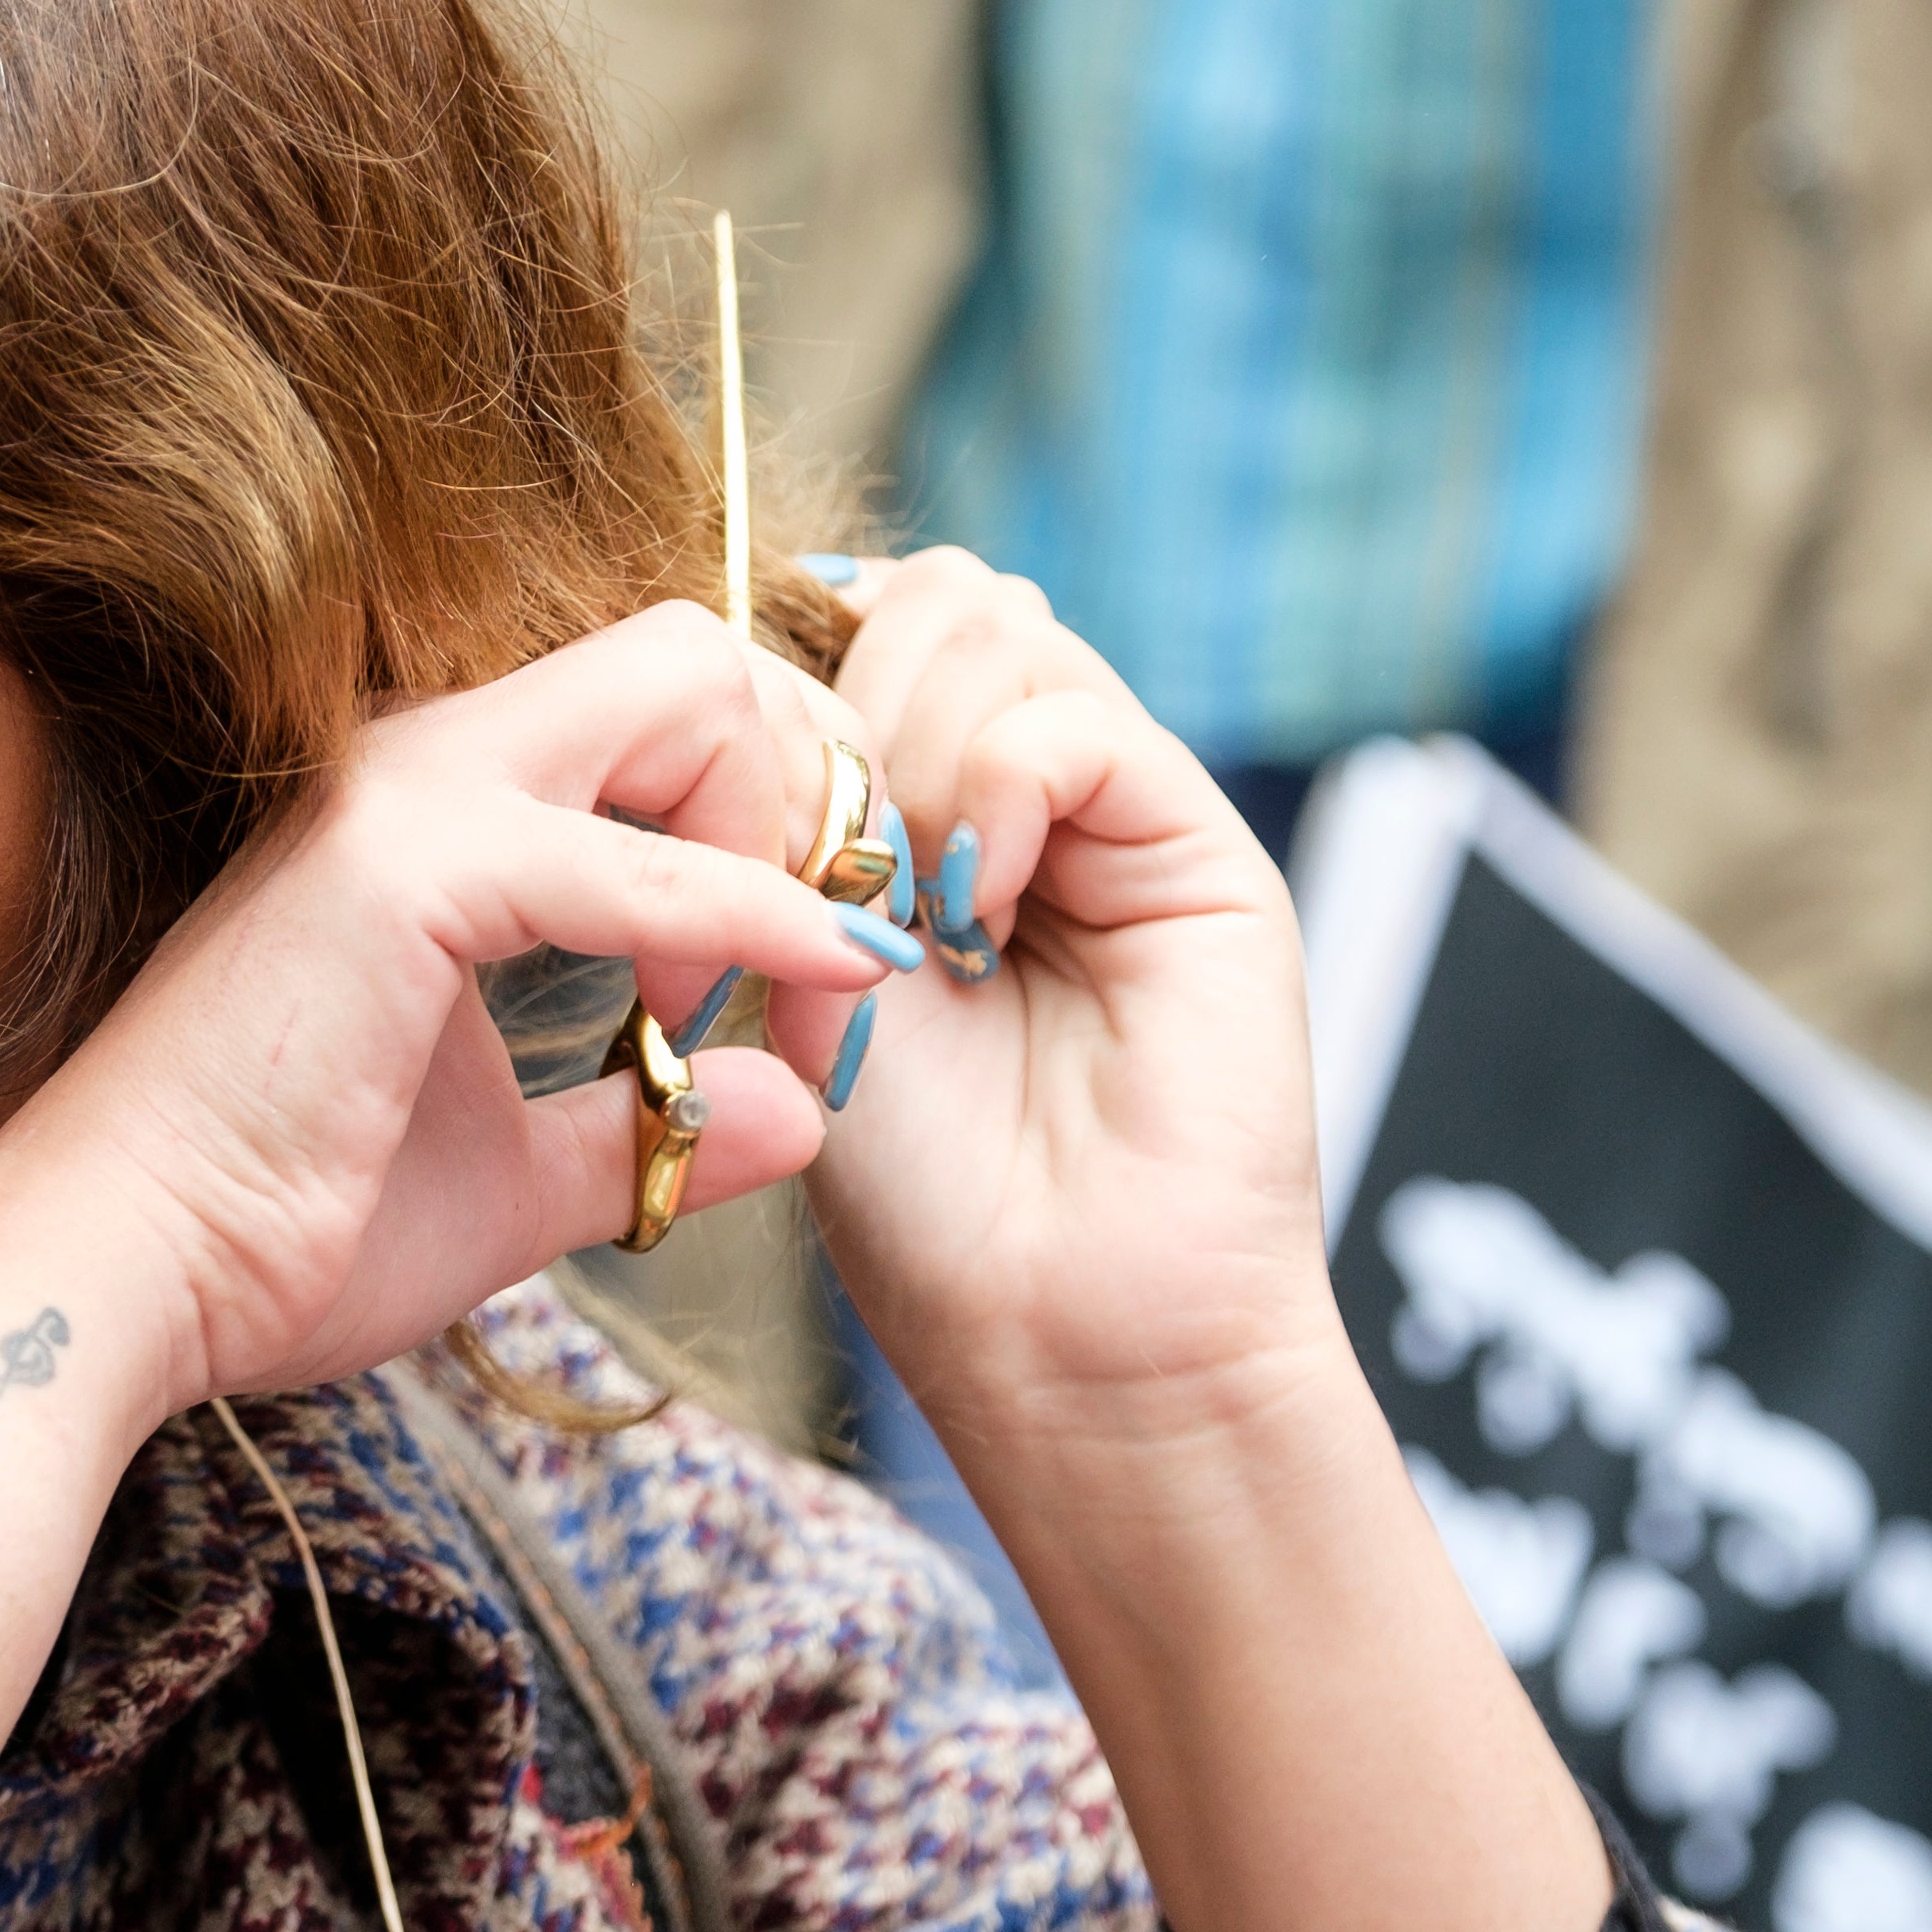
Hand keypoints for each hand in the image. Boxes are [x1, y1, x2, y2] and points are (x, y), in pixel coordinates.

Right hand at [0, 602, 901, 1792]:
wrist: (111, 1285)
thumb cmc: (276, 1229)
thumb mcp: (514, 1176)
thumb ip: (651, 1125)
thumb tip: (798, 1112)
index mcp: (448, 806)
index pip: (671, 705)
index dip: (780, 823)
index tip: (807, 989)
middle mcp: (428, 758)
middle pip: (699, 652)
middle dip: (811, 786)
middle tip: (825, 960)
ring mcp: (409, 795)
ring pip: (685, 681)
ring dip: (786, 831)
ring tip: (786, 994)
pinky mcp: (403, 875)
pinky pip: (636, 862)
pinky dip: (751, 916)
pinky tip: (820, 983)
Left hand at [793, 554, 1326, 1445]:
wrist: (1060, 1334)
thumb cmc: (927, 1196)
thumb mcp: (810, 970)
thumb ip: (806, 818)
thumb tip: (774, 654)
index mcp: (943, 815)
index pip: (869, 621)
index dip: (789, 670)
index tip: (732, 782)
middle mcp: (1039, 794)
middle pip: (932, 597)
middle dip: (844, 703)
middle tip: (824, 866)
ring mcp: (1123, 813)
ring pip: (993, 626)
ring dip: (909, 753)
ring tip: (906, 912)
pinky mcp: (1199, 850)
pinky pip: (1071, 723)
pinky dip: (993, 794)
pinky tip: (975, 912)